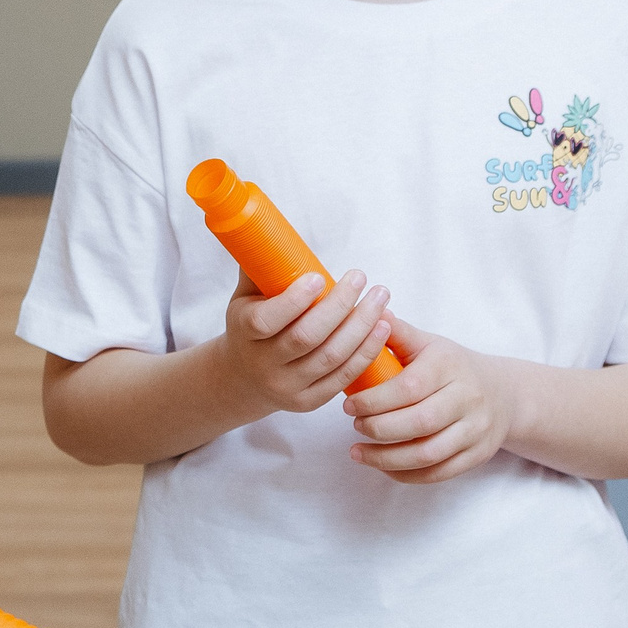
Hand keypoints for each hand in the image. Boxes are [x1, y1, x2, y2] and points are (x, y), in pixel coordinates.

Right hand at [214, 266, 395, 415]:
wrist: (243, 376)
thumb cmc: (250, 323)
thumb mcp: (244, 297)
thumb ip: (261, 268)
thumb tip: (270, 226)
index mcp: (244, 334)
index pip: (267, 321)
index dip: (294, 300)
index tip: (319, 276)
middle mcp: (263, 365)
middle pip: (308, 338)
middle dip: (340, 306)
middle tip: (361, 277)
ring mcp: (287, 387)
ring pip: (332, 357)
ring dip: (363, 326)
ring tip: (380, 297)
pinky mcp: (309, 401)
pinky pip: (345, 377)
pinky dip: (368, 351)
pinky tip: (383, 326)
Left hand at [343, 316, 510, 482]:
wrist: (503, 393)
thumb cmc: (452, 366)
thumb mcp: (429, 344)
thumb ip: (397, 333)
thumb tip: (367, 312)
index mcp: (449, 366)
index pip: (408, 388)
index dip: (374, 401)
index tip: (348, 405)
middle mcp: (468, 398)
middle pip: (419, 423)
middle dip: (378, 429)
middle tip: (354, 426)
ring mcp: (476, 430)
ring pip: (429, 453)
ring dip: (386, 458)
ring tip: (357, 452)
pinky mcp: (478, 455)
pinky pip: (439, 473)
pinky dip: (405, 474)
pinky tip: (381, 466)